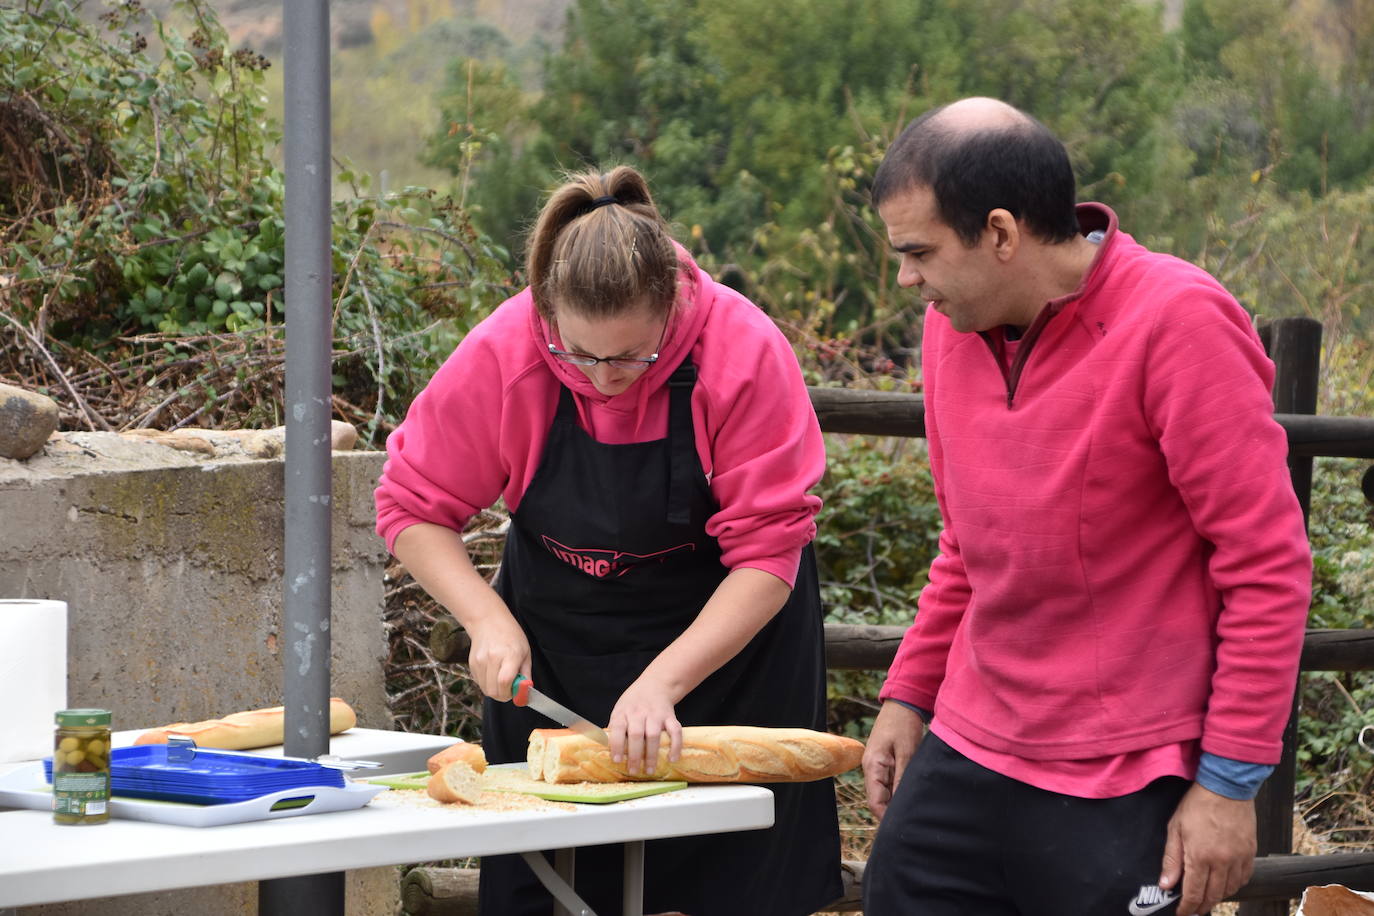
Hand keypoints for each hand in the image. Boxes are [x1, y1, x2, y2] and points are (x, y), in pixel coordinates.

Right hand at [464, 611, 530, 700]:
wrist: (488, 621)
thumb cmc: (511, 635)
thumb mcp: (525, 652)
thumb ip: (525, 674)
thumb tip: (526, 692)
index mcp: (510, 655)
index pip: (505, 682)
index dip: (510, 693)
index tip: (515, 692)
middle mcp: (492, 658)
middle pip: (493, 691)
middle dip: (503, 695)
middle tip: (509, 688)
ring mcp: (480, 661)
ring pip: (485, 690)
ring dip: (495, 690)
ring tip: (501, 678)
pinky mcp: (472, 664)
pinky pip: (479, 683)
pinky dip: (487, 683)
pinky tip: (493, 673)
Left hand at [607, 676, 682, 775]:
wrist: (655, 684)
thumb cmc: (634, 702)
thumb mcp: (620, 709)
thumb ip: (615, 727)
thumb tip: (603, 749)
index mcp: (623, 712)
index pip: (618, 728)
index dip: (616, 745)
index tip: (617, 760)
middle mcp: (639, 712)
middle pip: (636, 734)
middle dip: (635, 755)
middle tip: (633, 771)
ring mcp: (656, 714)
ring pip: (654, 735)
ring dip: (651, 754)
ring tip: (649, 770)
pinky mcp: (670, 716)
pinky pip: (675, 731)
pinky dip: (675, 745)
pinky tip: (672, 758)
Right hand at [863, 701, 924, 820]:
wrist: (902, 703)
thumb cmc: (903, 724)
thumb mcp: (907, 752)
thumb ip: (903, 778)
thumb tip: (902, 804)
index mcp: (872, 766)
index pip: (875, 802)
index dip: (886, 819)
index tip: (901, 831)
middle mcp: (871, 768)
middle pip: (879, 800)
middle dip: (892, 814)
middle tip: (912, 827)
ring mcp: (878, 766)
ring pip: (885, 793)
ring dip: (896, 803)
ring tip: (915, 815)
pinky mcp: (886, 762)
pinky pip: (890, 783)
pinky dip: (899, 791)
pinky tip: (912, 797)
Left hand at [1159, 783, 1255, 914]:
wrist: (1226, 787)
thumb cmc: (1197, 804)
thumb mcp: (1175, 829)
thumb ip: (1171, 860)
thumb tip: (1166, 885)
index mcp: (1200, 856)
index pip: (1194, 893)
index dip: (1186, 908)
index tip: (1181, 913)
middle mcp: (1222, 862)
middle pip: (1213, 896)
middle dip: (1201, 906)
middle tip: (1192, 909)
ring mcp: (1239, 859)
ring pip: (1230, 890)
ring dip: (1217, 897)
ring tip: (1206, 897)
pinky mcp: (1250, 853)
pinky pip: (1244, 879)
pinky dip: (1234, 886)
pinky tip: (1225, 884)